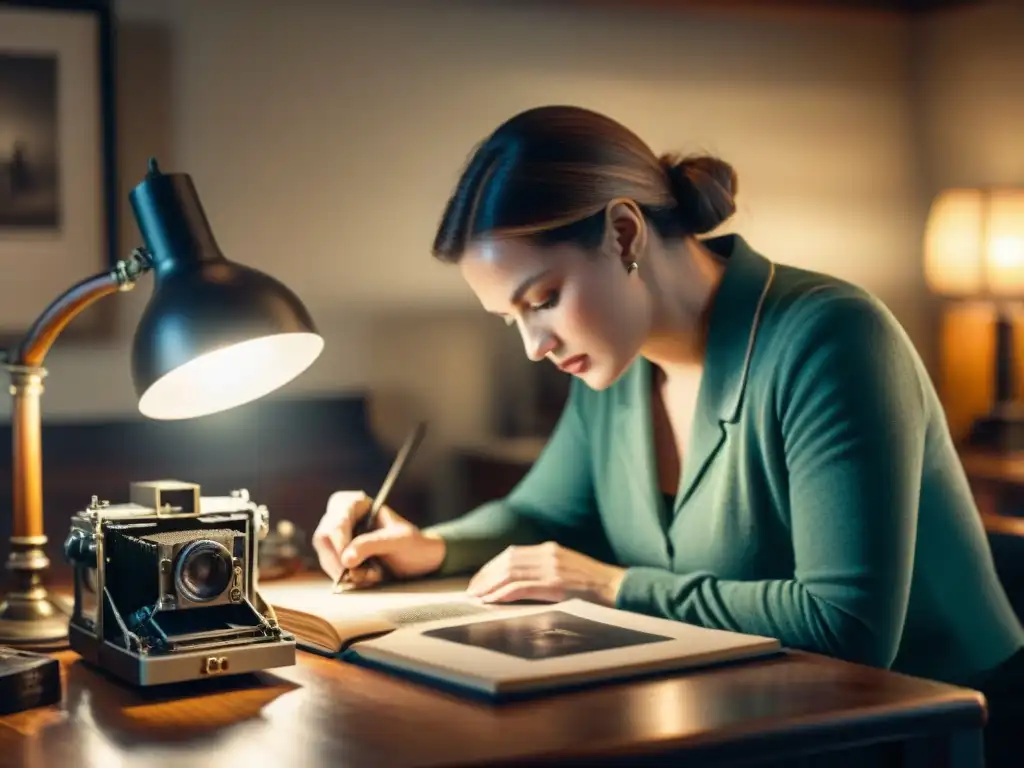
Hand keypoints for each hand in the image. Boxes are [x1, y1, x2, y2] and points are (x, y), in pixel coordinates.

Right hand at [312, 490, 445, 587]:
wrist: (420, 561)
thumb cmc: (413, 544)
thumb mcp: (398, 541)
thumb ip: (372, 544)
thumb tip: (346, 558)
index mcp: (358, 503)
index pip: (337, 518)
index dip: (339, 539)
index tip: (348, 560)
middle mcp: (343, 517)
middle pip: (323, 537)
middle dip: (339, 560)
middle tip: (357, 575)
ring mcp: (339, 537)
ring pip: (325, 556)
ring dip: (344, 572)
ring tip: (372, 575)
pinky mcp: (339, 556)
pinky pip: (332, 569)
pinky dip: (346, 578)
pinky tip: (367, 578)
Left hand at [466, 541, 625, 606]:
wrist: (620, 588)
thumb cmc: (596, 586)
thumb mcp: (569, 569)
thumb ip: (547, 570)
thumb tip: (521, 584)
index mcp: (551, 549)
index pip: (512, 554)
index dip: (492, 566)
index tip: (480, 579)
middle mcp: (549, 554)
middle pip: (506, 561)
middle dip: (485, 576)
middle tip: (472, 590)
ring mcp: (552, 568)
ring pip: (510, 573)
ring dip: (490, 586)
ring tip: (477, 597)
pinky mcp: (556, 584)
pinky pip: (521, 587)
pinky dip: (503, 594)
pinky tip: (492, 601)